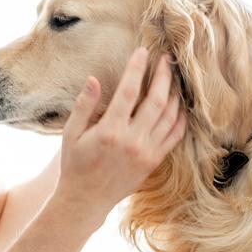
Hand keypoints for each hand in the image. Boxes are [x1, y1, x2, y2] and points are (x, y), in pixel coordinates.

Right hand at [53, 48, 185, 232]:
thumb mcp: (70, 134)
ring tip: (175, 77)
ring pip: (170, 116)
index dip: (137, 68)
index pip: (128, 91)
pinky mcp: (154, 161)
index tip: (143, 51)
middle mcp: (132, 140)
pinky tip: (180, 105)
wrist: (85, 199)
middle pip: (157, 100)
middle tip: (167, 59)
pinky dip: (181, 118)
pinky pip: (175, 135)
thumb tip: (93, 79)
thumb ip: (83, 106)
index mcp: (110, 131)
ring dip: (175, 93)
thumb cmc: (74, 165)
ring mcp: (146, 152)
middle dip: (164, 75)